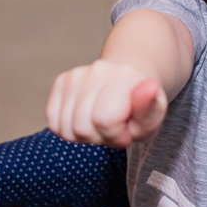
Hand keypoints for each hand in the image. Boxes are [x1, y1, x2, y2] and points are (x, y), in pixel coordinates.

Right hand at [46, 58, 167, 147]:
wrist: (128, 82)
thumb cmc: (140, 107)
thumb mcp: (153, 116)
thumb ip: (150, 108)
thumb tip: (149, 86)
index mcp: (125, 76)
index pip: (104, 119)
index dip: (116, 134)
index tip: (127, 128)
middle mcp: (98, 70)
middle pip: (81, 126)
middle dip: (98, 136)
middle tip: (113, 127)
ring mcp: (77, 74)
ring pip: (65, 127)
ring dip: (83, 135)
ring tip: (101, 123)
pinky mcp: (62, 81)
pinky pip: (53, 121)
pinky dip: (67, 128)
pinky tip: (85, 119)